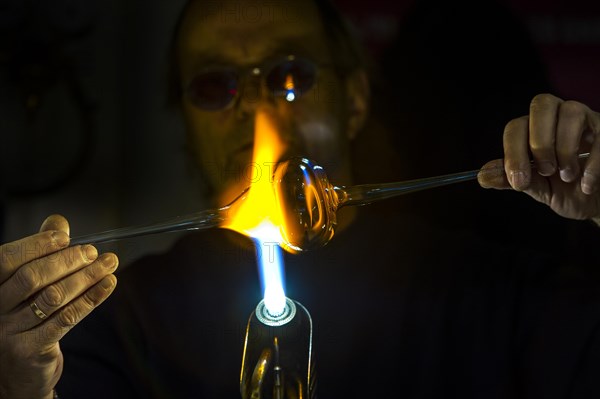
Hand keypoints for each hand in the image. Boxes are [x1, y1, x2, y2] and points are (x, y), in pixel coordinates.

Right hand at [0, 215, 117, 398]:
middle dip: (67, 260)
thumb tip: (58, 221)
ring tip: (109, 264)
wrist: (18, 372)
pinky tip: (108, 285)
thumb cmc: (24, 318)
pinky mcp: (30, 349)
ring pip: (53, 297)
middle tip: (93, 252)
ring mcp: (9, 331)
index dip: (36, 244)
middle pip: (31, 277)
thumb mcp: (27, 285)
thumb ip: (40, 252)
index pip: (7, 259)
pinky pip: (66, 318)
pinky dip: (91, 298)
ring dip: (86, 277)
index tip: (64, 236)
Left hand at [478, 93, 599, 221]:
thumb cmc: (564, 190)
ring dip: (566, 149)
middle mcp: (557, 116)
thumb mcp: (535, 187)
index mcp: (533, 129)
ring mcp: (586, 118)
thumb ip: (511, 180)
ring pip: (571, 111)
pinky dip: (592, 164)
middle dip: (539, 141)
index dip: (513, 153)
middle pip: (541, 104)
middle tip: (545, 170)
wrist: (596, 202)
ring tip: (567, 176)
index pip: (516, 127)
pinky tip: (587, 185)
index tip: (519, 182)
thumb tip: (482, 176)